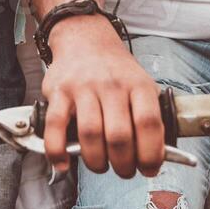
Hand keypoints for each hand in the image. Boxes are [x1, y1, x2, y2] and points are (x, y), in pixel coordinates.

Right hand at [41, 14, 163, 177]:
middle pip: (119, 136)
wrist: (85, 38)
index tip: (149, 168)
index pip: (148, 123)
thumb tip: (154, 158)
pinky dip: (57, 151)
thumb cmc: (116, 70)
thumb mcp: (142, 84)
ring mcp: (83, 87)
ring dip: (96, 161)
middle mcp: (111, 85)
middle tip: (123, 170)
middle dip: (123, 164)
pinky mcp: (59, 92)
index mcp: (137, 85)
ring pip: (90, 134)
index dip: (151, 153)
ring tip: (100, 166)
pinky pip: (55, 126)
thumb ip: (148, 117)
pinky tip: (63, 163)